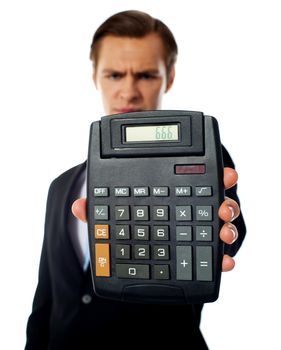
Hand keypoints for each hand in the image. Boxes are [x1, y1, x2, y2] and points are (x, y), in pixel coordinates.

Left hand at [72, 167, 239, 272]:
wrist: (130, 249)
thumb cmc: (124, 218)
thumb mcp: (110, 211)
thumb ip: (98, 207)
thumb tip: (78, 206)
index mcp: (171, 189)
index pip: (195, 176)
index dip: (214, 174)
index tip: (225, 174)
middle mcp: (187, 208)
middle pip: (214, 201)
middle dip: (225, 201)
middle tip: (224, 206)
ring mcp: (194, 230)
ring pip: (218, 226)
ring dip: (227, 228)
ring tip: (223, 232)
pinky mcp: (198, 253)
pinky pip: (212, 254)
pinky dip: (222, 258)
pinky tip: (224, 262)